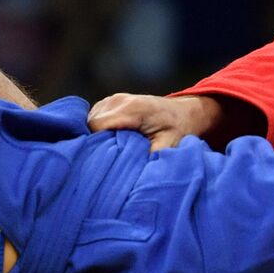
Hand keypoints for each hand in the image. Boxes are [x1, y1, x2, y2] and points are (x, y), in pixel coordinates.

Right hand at [86, 93, 222, 150]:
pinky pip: (95, 117)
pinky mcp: (111, 101)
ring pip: (89, 120)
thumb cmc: (178, 130)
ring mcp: (114, 98)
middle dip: (93, 143)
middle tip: (105, 161)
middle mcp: (119, 100)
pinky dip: (98, 130)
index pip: (96, 127)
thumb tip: (133, 173)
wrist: (184, 112)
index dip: (94, 146)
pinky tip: (109, 141)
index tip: (100, 162)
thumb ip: (150, 157)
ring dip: (95, 136)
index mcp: (132, 110)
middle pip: (89, 124)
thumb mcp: (169, 146)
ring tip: (108, 151)